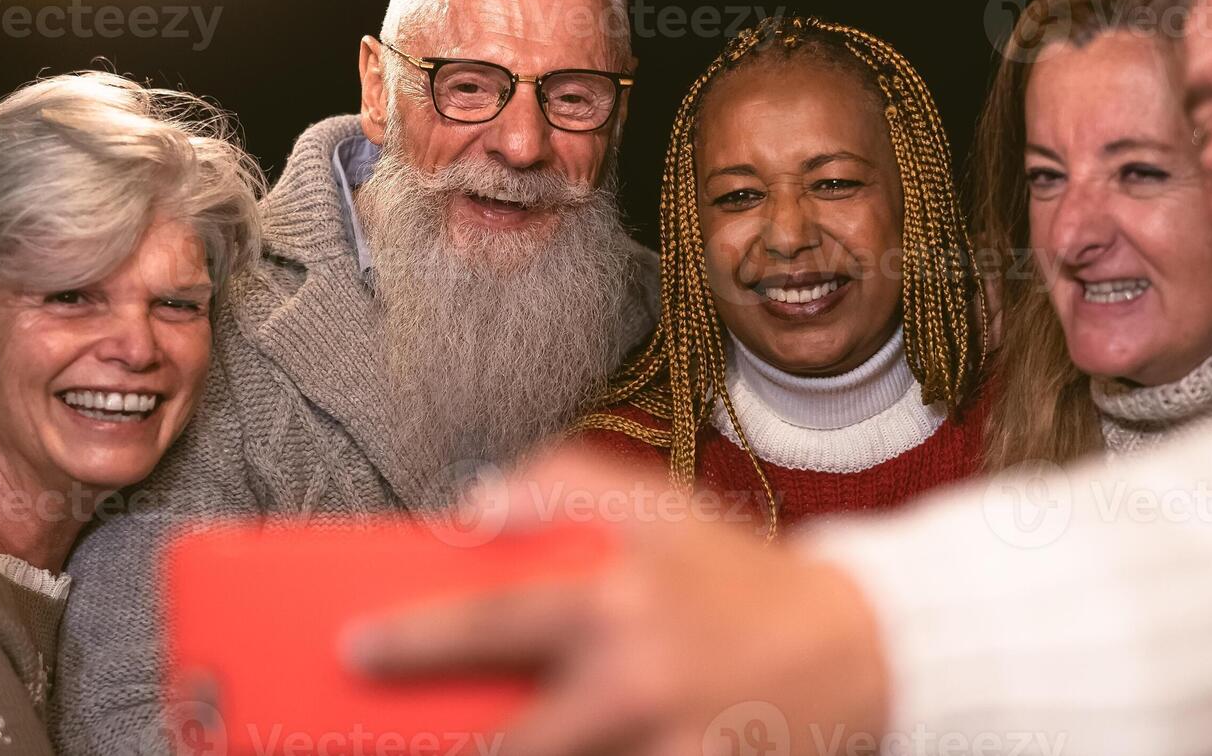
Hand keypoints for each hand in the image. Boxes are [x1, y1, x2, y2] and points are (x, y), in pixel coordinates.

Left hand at [345, 450, 890, 755]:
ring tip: (468, 753)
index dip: (415, 638)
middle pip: (517, 743)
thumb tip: (472, 503)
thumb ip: (562, 483)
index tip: (355, 647)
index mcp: (619, 597)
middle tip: (394, 745)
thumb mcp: (661, 504)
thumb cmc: (742, 575)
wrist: (856, 647)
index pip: (493, 621)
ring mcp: (671, 746)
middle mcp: (638, 679)